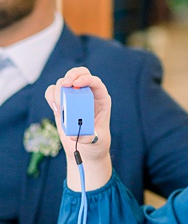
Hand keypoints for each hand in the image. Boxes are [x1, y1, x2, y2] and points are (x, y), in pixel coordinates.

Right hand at [45, 67, 117, 190]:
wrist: (86, 149)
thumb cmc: (96, 143)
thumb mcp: (96, 142)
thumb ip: (88, 138)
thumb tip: (76, 133)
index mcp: (101, 100)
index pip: (96, 82)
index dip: (87, 79)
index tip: (76, 84)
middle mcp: (88, 95)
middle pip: (80, 74)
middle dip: (71, 75)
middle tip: (65, 85)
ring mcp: (73, 98)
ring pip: (64, 82)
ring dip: (59, 90)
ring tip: (60, 107)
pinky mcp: (61, 104)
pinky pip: (53, 92)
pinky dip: (50, 95)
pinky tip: (55, 107)